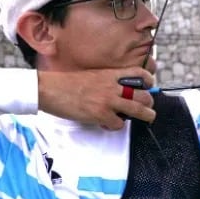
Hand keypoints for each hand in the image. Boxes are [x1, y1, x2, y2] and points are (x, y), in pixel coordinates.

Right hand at [37, 68, 156, 129]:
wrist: (49, 89)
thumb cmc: (67, 83)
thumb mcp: (92, 75)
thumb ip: (107, 81)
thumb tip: (118, 91)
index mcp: (110, 74)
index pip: (139, 73)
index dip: (148, 80)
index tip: (149, 86)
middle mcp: (112, 87)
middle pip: (143, 95)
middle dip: (149, 102)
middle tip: (148, 107)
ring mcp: (108, 101)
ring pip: (138, 109)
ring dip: (146, 115)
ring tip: (149, 117)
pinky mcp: (100, 115)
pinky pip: (119, 124)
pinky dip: (117, 125)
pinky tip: (110, 123)